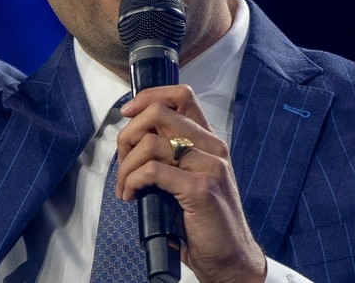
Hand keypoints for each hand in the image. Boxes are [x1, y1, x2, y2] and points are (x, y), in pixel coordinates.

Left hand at [115, 85, 266, 282]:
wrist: (231, 259)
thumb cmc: (205, 223)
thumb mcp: (189, 180)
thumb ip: (171, 157)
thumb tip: (132, 142)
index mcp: (209, 141)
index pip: (181, 96)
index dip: (148, 97)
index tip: (127, 113)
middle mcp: (213, 147)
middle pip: (159, 112)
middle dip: (128, 135)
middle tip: (122, 163)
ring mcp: (209, 166)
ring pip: (151, 142)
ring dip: (126, 166)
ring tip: (125, 187)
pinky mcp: (201, 189)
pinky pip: (153, 170)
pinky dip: (132, 181)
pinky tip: (131, 195)